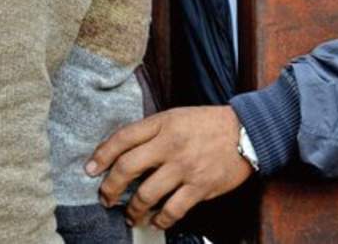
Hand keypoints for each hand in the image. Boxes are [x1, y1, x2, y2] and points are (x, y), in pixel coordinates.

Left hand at [86, 105, 254, 229]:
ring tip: (131, 216)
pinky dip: (160, 220)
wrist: (247, 131)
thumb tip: (122, 152)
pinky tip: (156, 221)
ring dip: (132, 210)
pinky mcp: (201, 187)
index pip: (123, 138)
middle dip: (110, 188)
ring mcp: (186, 167)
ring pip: (146, 195)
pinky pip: (172, 210)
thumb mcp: (177, 116)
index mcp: (164, 124)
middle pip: (127, 168)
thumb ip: (152, 131)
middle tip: (106, 198)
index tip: (90, 170)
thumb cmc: (209, 124)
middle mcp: (171, 145)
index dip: (101, 155)